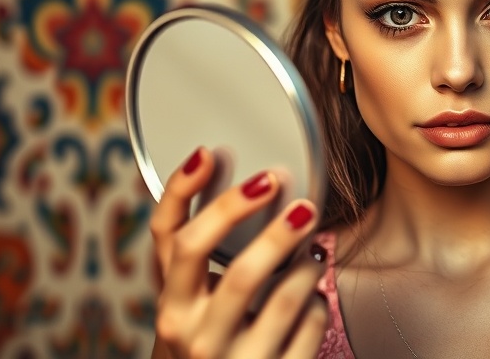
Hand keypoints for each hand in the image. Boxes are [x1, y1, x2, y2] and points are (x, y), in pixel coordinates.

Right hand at [149, 147, 326, 358]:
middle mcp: (197, 337)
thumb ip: (192, 246)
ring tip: (315, 250)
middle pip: (241, 273)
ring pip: (286, 299)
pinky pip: (310, 324)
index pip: (178, 242)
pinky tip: (311, 295)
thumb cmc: (203, 333)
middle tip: (304, 205)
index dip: (194, 195)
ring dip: (309, 266)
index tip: (213, 153)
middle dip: (277, 234)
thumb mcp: (186, 296)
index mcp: (172, 307)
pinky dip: (317, 302)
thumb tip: (208, 158)